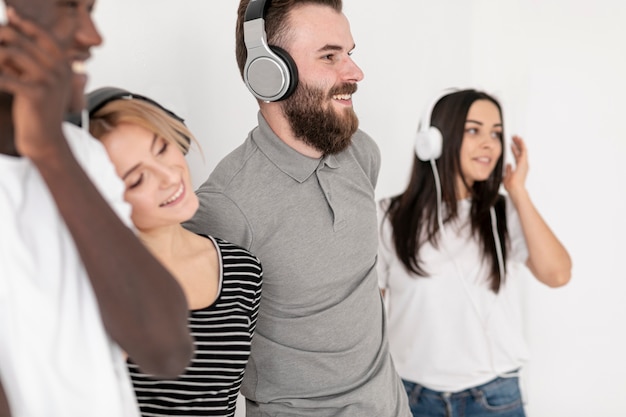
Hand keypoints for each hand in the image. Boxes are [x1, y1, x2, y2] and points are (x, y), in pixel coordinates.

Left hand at [0, 7, 70, 159]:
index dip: (26, 25)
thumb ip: (31, 61)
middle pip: (23, 41)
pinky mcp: (37, 94)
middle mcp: (60, 70)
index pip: (44, 36)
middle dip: (0, 38)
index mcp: (64, 65)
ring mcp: (50, 81)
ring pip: (12, 53)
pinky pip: (5, 77)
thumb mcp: (39, 82)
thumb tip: (12, 38)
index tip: (10, 16)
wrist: (46, 139)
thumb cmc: (38, 110)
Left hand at [502, 135, 528, 197]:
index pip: (517, 156)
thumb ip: (508, 170)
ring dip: (519, 142)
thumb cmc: (511, 185)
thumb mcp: (507, 176)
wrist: (514, 188)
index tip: (511, 145)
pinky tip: (519, 140)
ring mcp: (524, 163)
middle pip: (520, 151)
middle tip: (514, 138)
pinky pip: (523, 151)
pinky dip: (522, 145)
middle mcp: (523, 164)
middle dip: (517, 144)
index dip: (514, 150)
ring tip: (516, 137)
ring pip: (522, 149)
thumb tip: (508, 164)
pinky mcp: (524, 162)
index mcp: (519, 167)